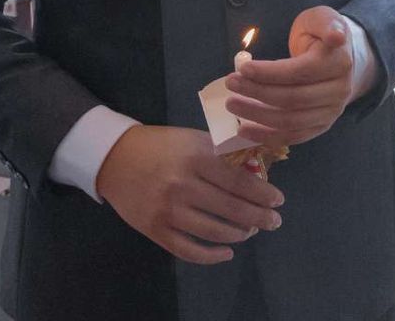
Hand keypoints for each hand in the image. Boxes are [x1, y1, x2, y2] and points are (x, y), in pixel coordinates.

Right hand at [94, 125, 283, 264]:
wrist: (115, 158)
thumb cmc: (162, 145)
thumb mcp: (195, 139)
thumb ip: (225, 153)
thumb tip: (259, 167)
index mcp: (196, 157)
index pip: (239, 180)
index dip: (263, 193)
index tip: (278, 200)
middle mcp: (183, 185)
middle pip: (231, 208)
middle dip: (259, 217)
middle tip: (274, 221)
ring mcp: (168, 210)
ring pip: (213, 231)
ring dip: (238, 235)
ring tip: (250, 231)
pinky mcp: (155, 229)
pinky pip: (188, 250)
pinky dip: (211, 256)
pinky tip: (227, 253)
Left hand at [222, 6, 356, 147]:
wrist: (339, 59)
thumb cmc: (321, 35)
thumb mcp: (322, 19)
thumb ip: (326, 24)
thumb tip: (336, 37)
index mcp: (339, 62)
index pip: (300, 72)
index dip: (270, 73)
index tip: (243, 68)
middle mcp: (339, 91)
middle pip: (293, 98)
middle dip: (257, 92)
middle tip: (231, 83)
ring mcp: (331, 112)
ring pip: (291, 121)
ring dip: (257, 115)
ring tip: (232, 104)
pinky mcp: (321, 126)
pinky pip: (293, 136)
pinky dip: (267, 136)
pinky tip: (244, 129)